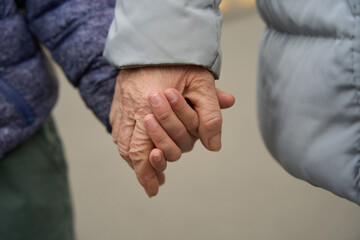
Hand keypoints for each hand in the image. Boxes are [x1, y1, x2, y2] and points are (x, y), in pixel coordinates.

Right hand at [110, 66, 232, 196]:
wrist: (157, 37)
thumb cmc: (181, 59)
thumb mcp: (202, 84)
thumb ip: (210, 115)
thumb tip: (214, 146)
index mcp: (148, 105)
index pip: (143, 151)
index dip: (148, 174)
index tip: (154, 190)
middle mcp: (131, 107)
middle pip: (129, 150)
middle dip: (141, 170)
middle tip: (152, 184)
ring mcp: (122, 103)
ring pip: (121, 140)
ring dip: (133, 158)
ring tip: (145, 170)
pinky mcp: (119, 99)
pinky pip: (117, 127)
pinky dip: (125, 142)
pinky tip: (135, 147)